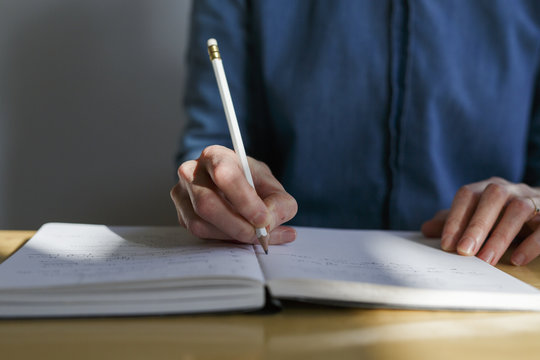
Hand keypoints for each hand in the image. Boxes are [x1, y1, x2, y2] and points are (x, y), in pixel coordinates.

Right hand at [170, 145, 297, 244]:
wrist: (235, 190)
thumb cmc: (252, 185)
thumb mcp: (272, 187)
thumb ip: (280, 203)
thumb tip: (269, 223)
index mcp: (215, 156)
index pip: (224, 175)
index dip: (245, 200)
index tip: (263, 218)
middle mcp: (191, 172)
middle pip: (207, 203)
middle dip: (237, 225)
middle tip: (260, 234)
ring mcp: (182, 195)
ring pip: (200, 224)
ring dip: (232, 235)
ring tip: (255, 235)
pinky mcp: (181, 216)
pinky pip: (199, 235)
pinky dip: (223, 240)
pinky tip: (240, 235)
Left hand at [421, 177, 539, 265]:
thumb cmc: (503, 215)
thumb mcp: (478, 216)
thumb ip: (454, 222)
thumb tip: (426, 229)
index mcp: (488, 188)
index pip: (468, 195)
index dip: (456, 218)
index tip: (446, 244)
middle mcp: (511, 189)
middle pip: (493, 197)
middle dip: (476, 225)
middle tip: (464, 252)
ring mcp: (533, 200)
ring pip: (518, 210)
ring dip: (500, 236)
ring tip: (486, 260)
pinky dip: (531, 244)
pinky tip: (517, 260)